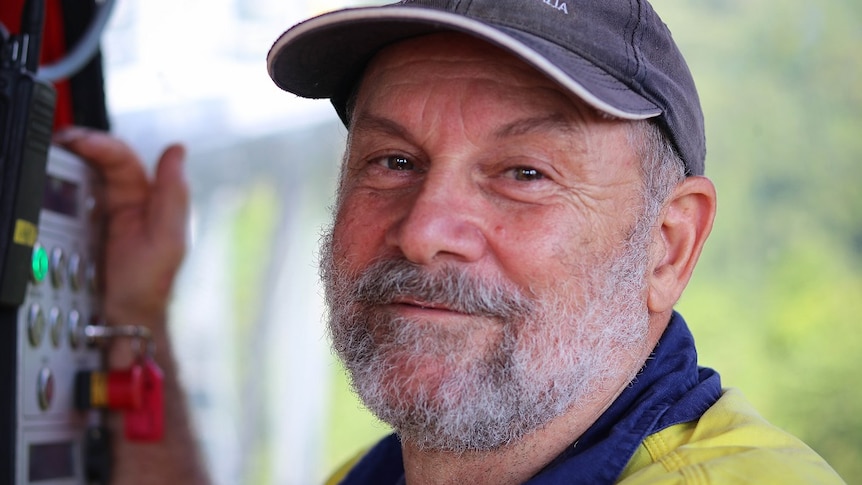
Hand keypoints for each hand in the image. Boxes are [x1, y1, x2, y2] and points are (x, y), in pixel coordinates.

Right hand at [53, 128, 188, 328]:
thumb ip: (174, 194)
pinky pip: (67, 200)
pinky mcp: (82, 227)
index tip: (78, 140)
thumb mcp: (168, 240)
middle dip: (79, 146)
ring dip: (65, 162)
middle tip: (57, 141)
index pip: (124, 158)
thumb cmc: (151, 284)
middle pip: (100, 161)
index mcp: (150, 197)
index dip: (102, 144)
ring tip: (48, 154)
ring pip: (82, 176)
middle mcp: (128, 200)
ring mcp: (103, 212)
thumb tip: (177, 149)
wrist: (122, 318)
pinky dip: (56, 188)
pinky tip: (45, 183)